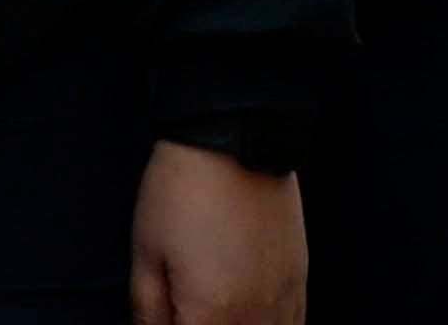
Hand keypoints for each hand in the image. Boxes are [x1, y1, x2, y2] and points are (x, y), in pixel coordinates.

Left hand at [132, 142, 303, 324]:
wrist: (235, 141)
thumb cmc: (181, 193)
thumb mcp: (147, 252)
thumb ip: (149, 311)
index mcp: (212, 316)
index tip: (163, 319)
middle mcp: (256, 319)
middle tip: (181, 308)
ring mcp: (285, 304)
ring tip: (211, 309)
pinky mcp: (300, 284)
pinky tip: (246, 317)